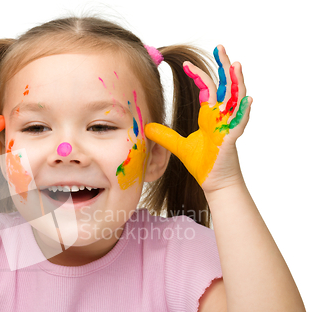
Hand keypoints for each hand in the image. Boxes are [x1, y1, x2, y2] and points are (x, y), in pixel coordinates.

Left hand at [144, 45, 251, 192]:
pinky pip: (240, 123)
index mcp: (211, 116)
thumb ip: (165, 136)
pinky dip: (244, 111)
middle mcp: (222, 117)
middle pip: (226, 86)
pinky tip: (246, 99)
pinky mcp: (232, 139)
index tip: (188, 64)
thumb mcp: (179, 146)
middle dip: (224, 67)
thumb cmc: (202, 163)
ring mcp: (229, 126)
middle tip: (220, 48)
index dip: (199, 76)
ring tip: (235, 64)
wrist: (213, 181)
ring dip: (237, 82)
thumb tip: (147, 128)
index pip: (207, 89)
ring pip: (236, 99)